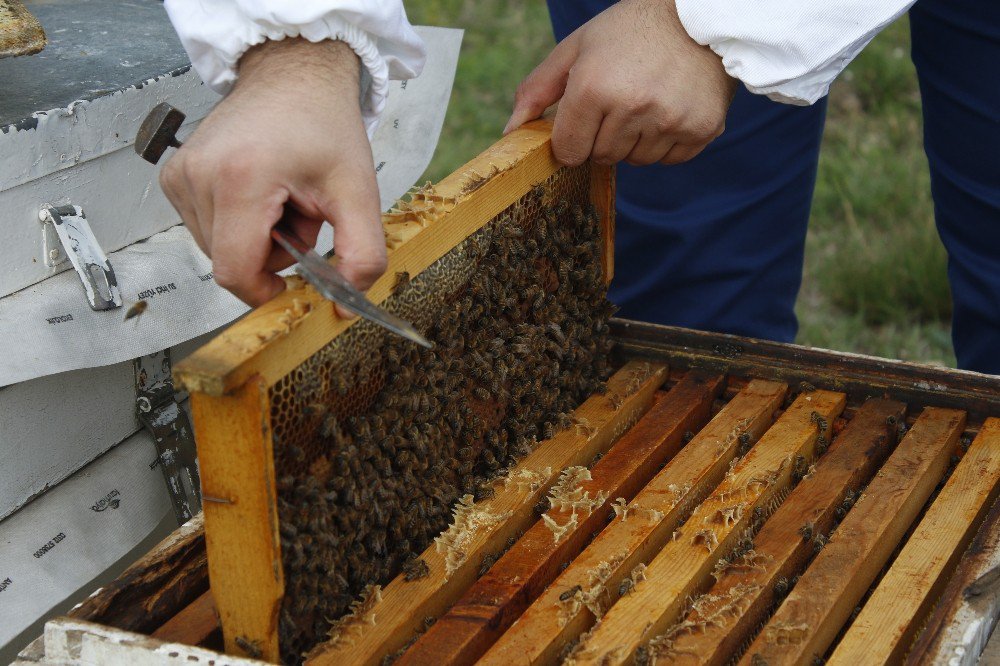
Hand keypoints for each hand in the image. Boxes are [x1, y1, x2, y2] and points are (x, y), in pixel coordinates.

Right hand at [160, 38, 384, 307]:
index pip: (235, 272)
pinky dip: (238, 223)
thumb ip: (362, 255)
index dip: (265, 290)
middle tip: (300, 213)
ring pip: (217, 248)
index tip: (292, 280)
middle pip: (228, 262)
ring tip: (281, 199)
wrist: (293, 74)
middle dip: (270, 254)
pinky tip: (260, 192)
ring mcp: (180, 175)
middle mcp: (198, 175)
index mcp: (240, 179)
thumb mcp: (358, 192)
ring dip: (256, 239)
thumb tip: (346, 307)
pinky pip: (206, 228)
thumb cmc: (323, 123)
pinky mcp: (175, 176)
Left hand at [505, 0, 736, 165]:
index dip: (574, 137)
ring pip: (637, 160)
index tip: (587, 117)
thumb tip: (510, 132)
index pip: (570, 151)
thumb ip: (538, 90)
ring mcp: (668, 120)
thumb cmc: (628, 32)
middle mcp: (631, 107)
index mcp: (593, 87)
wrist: (699, 15)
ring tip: (648, 100)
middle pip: (603, 157)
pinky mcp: (700, 128)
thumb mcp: (577, 48)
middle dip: (605, 137)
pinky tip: (670, 107)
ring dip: (636, 140)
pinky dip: (667, 141)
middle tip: (621, 100)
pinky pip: (670, 159)